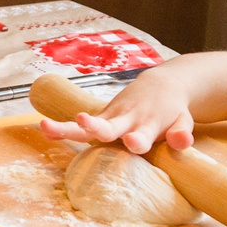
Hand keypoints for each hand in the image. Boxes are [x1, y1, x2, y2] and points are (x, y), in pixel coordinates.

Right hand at [38, 65, 195, 154]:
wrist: (161, 84)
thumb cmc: (172, 110)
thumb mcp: (183, 120)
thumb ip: (181, 132)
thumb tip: (182, 141)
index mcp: (148, 124)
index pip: (142, 135)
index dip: (137, 139)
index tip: (132, 142)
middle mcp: (127, 119)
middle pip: (109, 127)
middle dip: (97, 127)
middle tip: (84, 124)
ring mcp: (112, 117)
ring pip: (88, 125)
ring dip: (69, 127)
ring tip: (47, 127)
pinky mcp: (101, 117)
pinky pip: (79, 126)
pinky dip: (61, 127)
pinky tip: (43, 128)